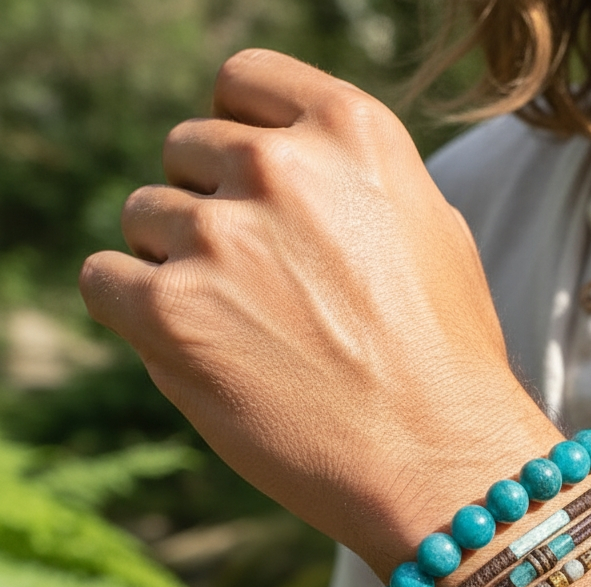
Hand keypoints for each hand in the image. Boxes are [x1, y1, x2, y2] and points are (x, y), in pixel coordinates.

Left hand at [79, 49, 554, 574]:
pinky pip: (104, 278)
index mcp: (350, 132)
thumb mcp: (433, 235)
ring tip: (247, 333)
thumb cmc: (447, 362)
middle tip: (263, 286)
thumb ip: (351, 184)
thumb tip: (286, 170)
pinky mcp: (172, 310)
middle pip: (188, 153)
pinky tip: (196, 349)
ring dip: (180, 266)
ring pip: (144, 218)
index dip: (239, 133)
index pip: (243, 82)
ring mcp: (222, 236)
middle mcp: (280, 166)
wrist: (439, 461)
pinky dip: (136, 311)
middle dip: (214, 209)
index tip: (251, 184)